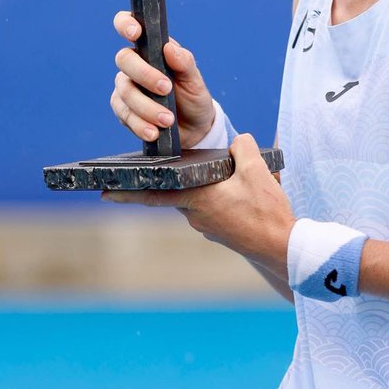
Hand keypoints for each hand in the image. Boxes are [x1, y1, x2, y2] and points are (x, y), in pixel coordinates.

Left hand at [103, 135, 294, 276]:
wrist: (284, 247)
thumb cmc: (266, 212)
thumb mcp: (257, 171)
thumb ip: (243, 148)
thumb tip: (238, 141)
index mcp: (197, 199)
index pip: (153, 193)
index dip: (127, 192)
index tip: (103, 192)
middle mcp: (196, 216)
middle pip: (177, 192)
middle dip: (173, 180)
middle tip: (164, 168)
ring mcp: (208, 227)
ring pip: (197, 199)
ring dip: (202, 189)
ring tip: (224, 176)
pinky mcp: (222, 232)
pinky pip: (212, 209)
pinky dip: (217, 198)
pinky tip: (238, 192)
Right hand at [109, 11, 215, 147]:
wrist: (194, 129)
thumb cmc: (193, 98)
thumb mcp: (195, 80)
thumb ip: (184, 62)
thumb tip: (169, 48)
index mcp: (151, 49)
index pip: (129, 26)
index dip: (126, 24)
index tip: (136, 33)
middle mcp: (135, 65)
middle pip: (124, 60)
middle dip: (144, 75)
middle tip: (166, 89)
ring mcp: (126, 88)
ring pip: (124, 91)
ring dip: (147, 107)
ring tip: (167, 120)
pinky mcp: (124, 110)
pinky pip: (125, 115)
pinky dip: (140, 124)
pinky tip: (154, 132)